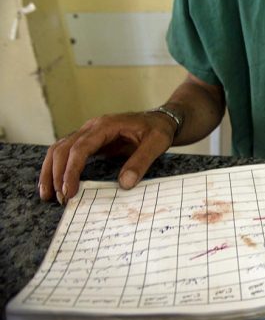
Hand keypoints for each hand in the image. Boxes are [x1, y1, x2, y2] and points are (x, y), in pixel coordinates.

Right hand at [39, 111, 177, 203]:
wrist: (161, 120)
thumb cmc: (159, 130)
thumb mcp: (157, 143)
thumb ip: (141, 161)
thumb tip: (125, 184)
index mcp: (106, 126)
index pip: (80, 148)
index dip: (71, 170)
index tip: (69, 191)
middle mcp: (92, 127)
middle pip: (62, 148)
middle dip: (56, 174)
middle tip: (60, 199)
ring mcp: (88, 133)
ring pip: (58, 149)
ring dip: (50, 171)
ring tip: (48, 195)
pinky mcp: (89, 142)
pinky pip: (66, 153)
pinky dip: (56, 168)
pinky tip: (55, 184)